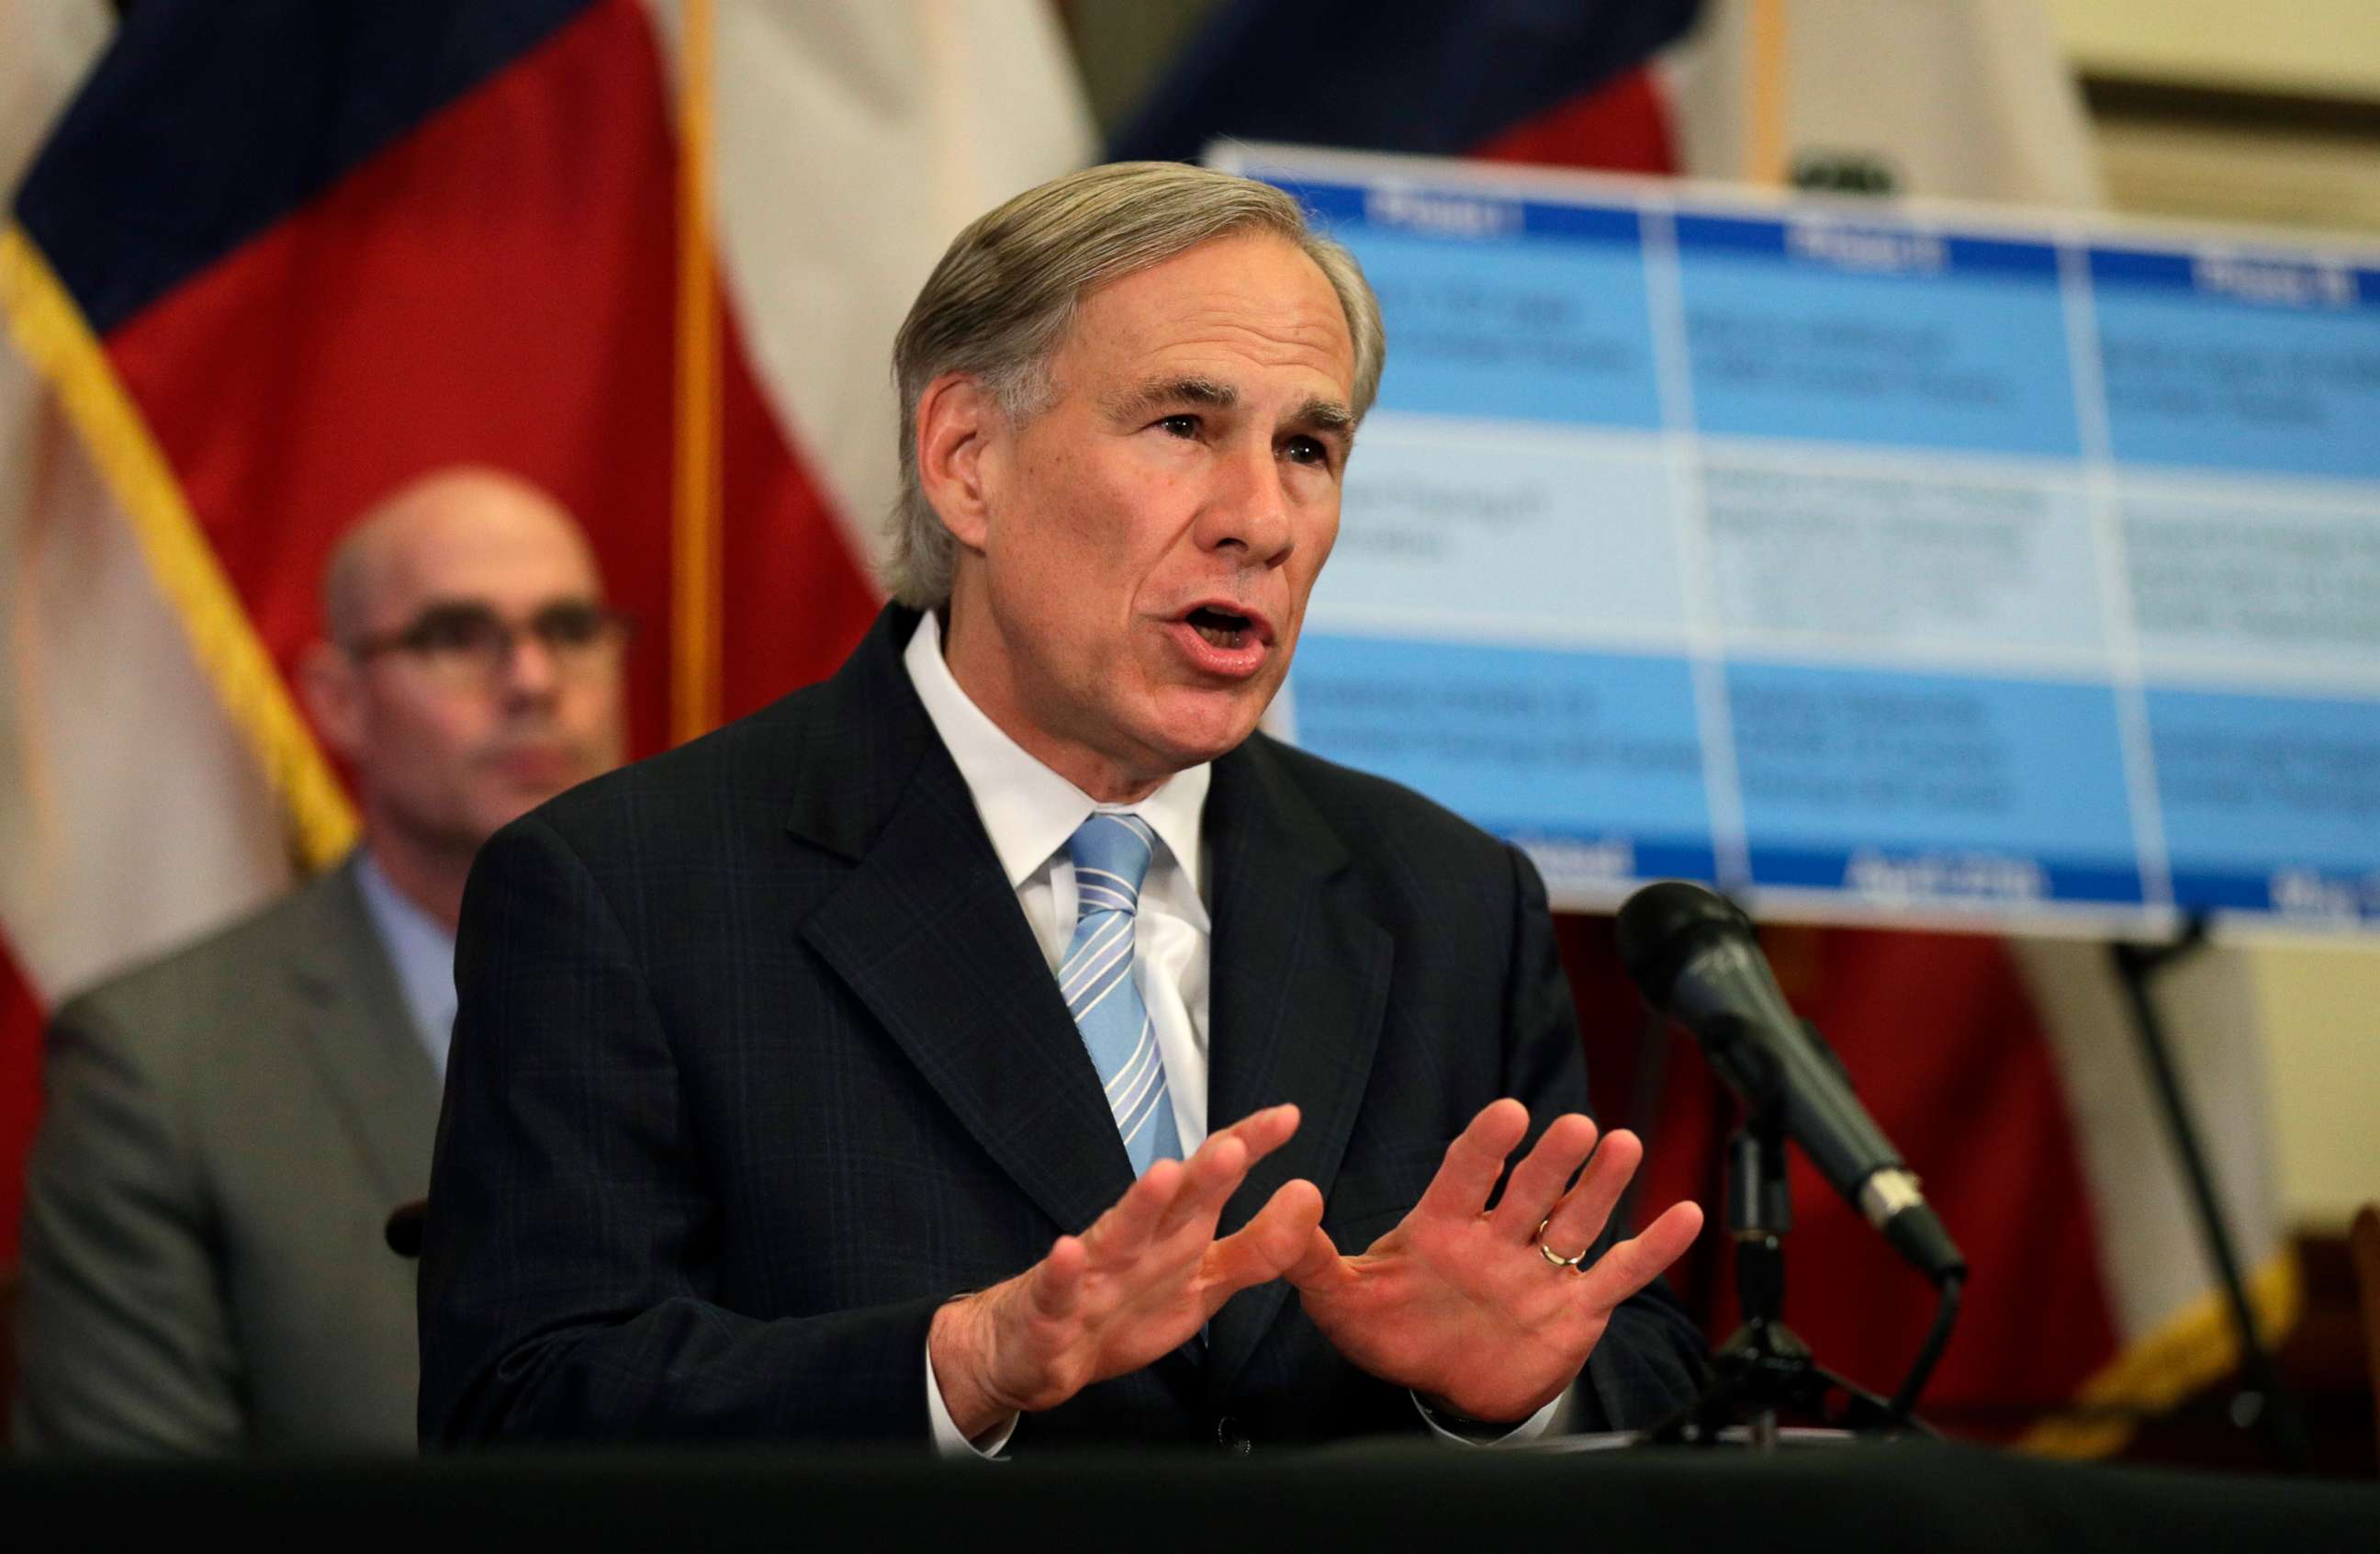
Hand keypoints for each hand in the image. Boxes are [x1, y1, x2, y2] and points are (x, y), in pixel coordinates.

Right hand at [928, 1104, 1322, 1439]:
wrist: (1029, 1351)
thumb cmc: (1120, 1308)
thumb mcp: (1203, 1285)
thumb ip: (1259, 1249)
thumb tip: (1308, 1197)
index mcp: (1174, 1233)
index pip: (1214, 1181)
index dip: (1249, 1149)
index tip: (1287, 1117)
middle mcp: (1136, 1242)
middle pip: (1174, 1201)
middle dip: (1204, 1174)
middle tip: (1236, 1147)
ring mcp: (1092, 1274)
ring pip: (1118, 1234)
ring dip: (1139, 1204)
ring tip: (1160, 1175)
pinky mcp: (1053, 1311)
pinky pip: (1058, 1290)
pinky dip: (1063, 1271)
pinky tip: (1069, 1251)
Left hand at [1285, 1099, 1702, 1424]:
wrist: (1445, 1385)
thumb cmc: (1394, 1329)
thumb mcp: (1342, 1299)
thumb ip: (1311, 1257)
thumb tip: (1292, 1201)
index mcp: (1443, 1225)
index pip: (1467, 1173)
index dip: (1487, 1146)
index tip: (1507, 1114)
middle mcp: (1499, 1237)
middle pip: (1530, 1188)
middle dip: (1552, 1159)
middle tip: (1575, 1126)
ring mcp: (1541, 1269)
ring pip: (1577, 1218)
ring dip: (1602, 1184)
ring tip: (1624, 1145)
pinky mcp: (1575, 1308)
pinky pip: (1617, 1274)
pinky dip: (1651, 1249)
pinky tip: (1683, 1217)